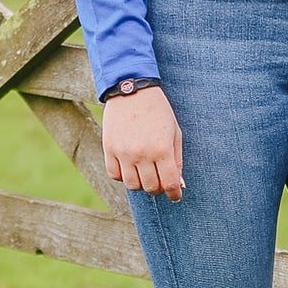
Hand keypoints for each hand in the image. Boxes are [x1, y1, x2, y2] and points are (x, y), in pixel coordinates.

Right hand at [103, 86, 183, 200]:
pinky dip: (123, 176)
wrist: (131, 91)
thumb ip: (177, 159)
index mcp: (162, 149)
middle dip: (159, 188)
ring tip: (145, 174)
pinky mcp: (109, 149)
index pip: (170, 183)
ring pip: (132, 185)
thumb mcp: (174, 132)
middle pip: (151, 187)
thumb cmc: (158, 110)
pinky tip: (130, 168)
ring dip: (141, 184)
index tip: (175, 196)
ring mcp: (124, 153)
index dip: (174, 194)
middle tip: (161, 182)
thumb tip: (178, 184)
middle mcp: (142, 154)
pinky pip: (114, 175)